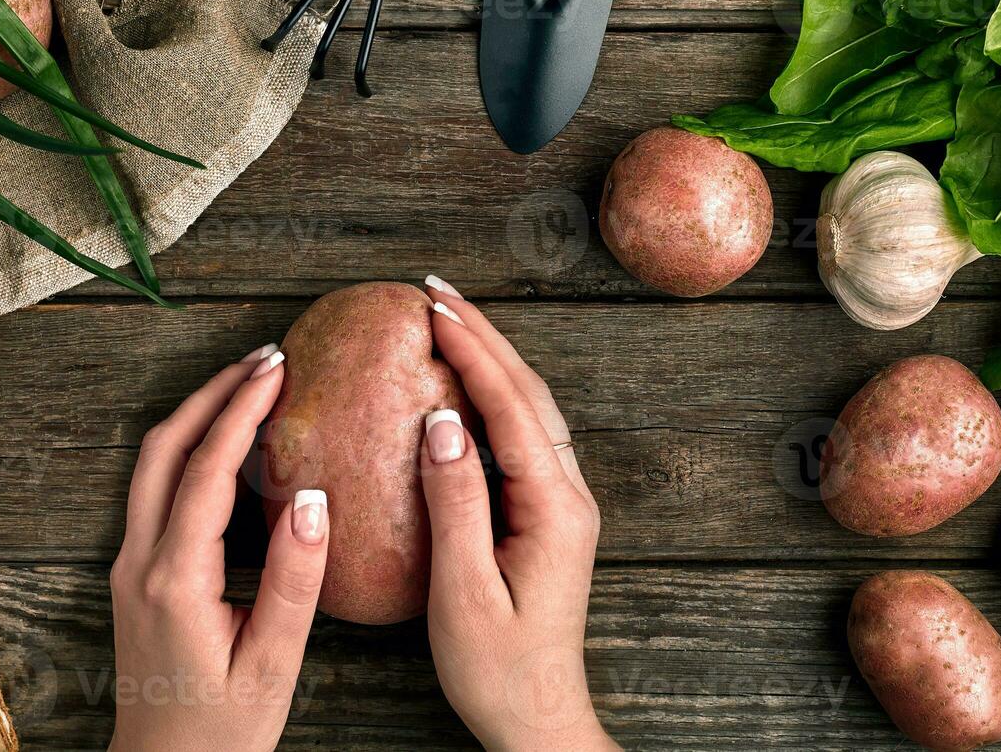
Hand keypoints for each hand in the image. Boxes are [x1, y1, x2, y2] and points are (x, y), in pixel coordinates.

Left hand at [108, 345, 328, 751]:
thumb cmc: (222, 731)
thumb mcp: (273, 664)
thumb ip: (294, 579)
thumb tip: (316, 499)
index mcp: (175, 579)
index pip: (207, 468)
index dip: (243, 409)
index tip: (279, 367)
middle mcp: (139, 561)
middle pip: (163, 447)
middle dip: (213, 392)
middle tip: (265, 357)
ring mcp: (128, 565)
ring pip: (151, 463)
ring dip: (197, 415)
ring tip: (250, 385)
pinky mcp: (134, 573)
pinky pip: (155, 488)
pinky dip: (190, 448)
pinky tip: (228, 445)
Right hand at [419, 276, 618, 750]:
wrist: (539, 719)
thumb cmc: (498, 671)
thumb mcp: (465, 592)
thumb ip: (456, 502)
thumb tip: (440, 420)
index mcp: (553, 510)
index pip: (511, 408)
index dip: (472, 351)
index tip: (432, 308)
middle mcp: (568, 496)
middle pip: (529, 392)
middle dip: (484, 334)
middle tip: (434, 291)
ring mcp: (562, 504)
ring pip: (529, 408)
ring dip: (490, 358)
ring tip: (447, 320)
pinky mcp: (546, 515)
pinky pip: (521, 435)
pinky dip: (491, 395)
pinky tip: (460, 385)